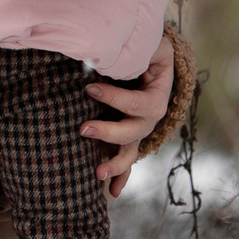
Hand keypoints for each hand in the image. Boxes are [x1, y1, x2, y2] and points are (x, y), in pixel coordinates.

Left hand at [84, 33, 173, 198]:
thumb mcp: (153, 46)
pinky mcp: (128, 139)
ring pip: (130, 153)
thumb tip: (113, 51)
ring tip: (97, 173)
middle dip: (108, 133)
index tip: (89, 89)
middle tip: (83, 129)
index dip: (114, 98)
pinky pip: (126, 162)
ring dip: (115, 164)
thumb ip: (138, 49)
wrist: (154, 68)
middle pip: (132, 132)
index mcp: (155, 99)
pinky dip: (120, 178)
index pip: (136, 103)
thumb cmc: (149, 54)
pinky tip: (112, 192)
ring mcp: (138, 133)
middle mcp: (148, 121)